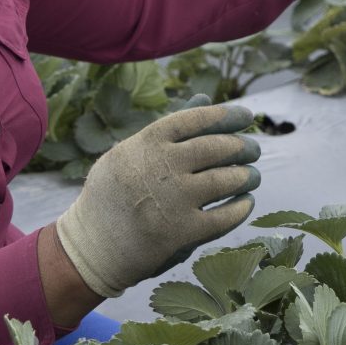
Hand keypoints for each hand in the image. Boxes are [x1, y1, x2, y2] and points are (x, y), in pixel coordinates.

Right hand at [53, 104, 261, 297]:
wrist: (91, 246)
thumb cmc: (113, 195)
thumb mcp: (130, 154)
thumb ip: (170, 131)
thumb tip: (206, 98)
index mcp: (146, 142)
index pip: (196, 119)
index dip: (226, 116)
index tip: (246, 116)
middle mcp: (161, 167)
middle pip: (216, 148)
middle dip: (241, 147)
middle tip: (253, 150)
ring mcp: (173, 200)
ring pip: (224, 181)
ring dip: (245, 177)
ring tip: (252, 176)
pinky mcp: (182, 232)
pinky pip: (224, 217)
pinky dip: (240, 209)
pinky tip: (245, 203)